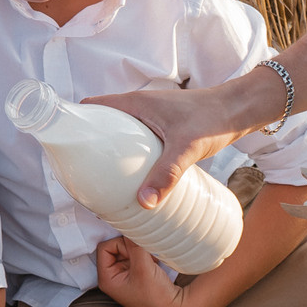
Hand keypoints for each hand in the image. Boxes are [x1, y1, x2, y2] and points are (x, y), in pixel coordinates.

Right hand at [86, 76, 270, 209]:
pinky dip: (130, 159)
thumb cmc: (213, 118)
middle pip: (103, 126)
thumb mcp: (187, 148)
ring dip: (111, 155)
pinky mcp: (163, 131)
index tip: (66, 148)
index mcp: (135, 103)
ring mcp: (151, 120)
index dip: (75, 123)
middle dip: (91, 148)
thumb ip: (166, 175)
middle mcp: (139, 109)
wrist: (240, 110)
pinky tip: (134, 181)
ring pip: (120, 137)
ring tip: (104, 183)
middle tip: (84, 175)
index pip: (92, 107)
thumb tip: (143, 203)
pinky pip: (137, 144)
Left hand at [92, 235, 196, 306]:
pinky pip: (137, 256)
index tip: (135, 250)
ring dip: (140, 251)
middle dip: (132, 248)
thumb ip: (134, 244)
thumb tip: (130, 225)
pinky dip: (146, 256)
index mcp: (107, 279)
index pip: (105, 247)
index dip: (120, 244)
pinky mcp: (136, 275)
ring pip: (128, 251)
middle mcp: (113, 277)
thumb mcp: (143, 267)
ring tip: (152, 262)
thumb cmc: (156, 296)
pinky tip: (155, 264)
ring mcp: (125, 276)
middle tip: (145, 256)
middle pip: (116, 247)